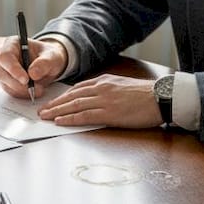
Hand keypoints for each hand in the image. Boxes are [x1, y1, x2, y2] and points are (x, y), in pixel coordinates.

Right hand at [0, 36, 65, 98]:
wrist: (49, 64)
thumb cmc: (49, 56)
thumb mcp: (52, 57)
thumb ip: (44, 63)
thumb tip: (32, 74)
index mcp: (12, 44)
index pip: (5, 56)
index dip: (13, 69)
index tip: (26, 80)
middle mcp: (4, 57)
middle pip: (3, 73)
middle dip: (19, 84)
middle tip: (37, 89)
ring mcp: (3, 70)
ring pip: (6, 84)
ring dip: (23, 91)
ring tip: (40, 90)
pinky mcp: (6, 82)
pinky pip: (11, 91)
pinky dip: (23, 94)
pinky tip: (34, 92)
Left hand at [37, 74, 160, 127]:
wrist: (161, 97)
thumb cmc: (145, 95)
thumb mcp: (122, 86)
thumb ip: (107, 90)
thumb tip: (95, 98)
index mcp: (104, 81)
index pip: (77, 89)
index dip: (63, 97)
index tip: (52, 102)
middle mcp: (101, 89)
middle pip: (71, 97)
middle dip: (55, 104)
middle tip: (42, 111)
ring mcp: (104, 100)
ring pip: (74, 105)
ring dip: (57, 111)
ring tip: (45, 117)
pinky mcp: (109, 113)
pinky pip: (84, 115)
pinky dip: (70, 118)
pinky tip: (60, 121)